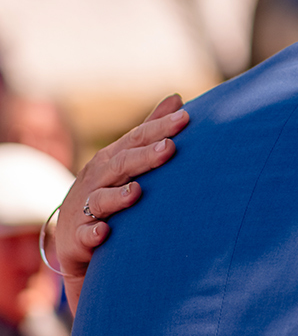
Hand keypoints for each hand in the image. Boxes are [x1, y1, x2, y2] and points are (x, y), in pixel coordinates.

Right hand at [52, 95, 187, 309]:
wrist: (74, 234)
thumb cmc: (107, 189)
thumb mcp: (125, 158)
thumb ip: (150, 131)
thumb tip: (178, 98)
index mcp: (112, 159)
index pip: (137, 138)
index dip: (160, 128)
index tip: (185, 118)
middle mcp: (97, 179)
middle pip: (121, 164)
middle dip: (145, 156)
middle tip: (170, 148)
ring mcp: (86, 207)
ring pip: (101, 199)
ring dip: (118, 196)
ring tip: (137, 191)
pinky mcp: (79, 236)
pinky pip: (85, 235)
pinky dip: (93, 233)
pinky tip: (105, 232)